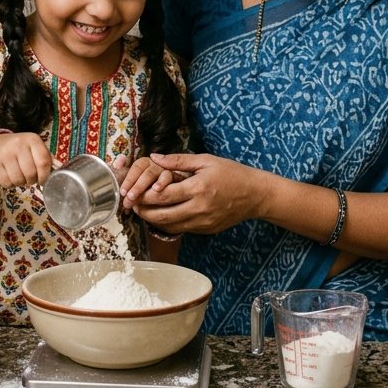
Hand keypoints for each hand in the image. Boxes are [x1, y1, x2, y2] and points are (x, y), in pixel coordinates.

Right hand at [0, 131, 53, 187]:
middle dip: (32, 181)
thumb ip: (45, 159)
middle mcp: (18, 144)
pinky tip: (10, 176)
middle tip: (29, 178)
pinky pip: (6, 183)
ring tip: (20, 176)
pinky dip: (10, 184)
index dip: (45, 176)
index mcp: (32, 139)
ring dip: (21, 183)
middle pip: (31, 173)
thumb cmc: (20, 149)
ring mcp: (5, 153)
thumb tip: (58, 174)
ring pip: (18, 180)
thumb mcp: (34, 147)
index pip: (43, 162)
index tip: (42, 180)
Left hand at [124, 152, 259, 235]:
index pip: (163, 196)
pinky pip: (181, 229)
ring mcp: (203, 223)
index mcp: (198, 188)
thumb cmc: (231, 173)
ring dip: (153, 219)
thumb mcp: (205, 160)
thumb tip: (154, 157)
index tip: (133, 191)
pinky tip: (161, 214)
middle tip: (132, 204)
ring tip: (142, 209)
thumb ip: (178, 161)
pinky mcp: (206, 230)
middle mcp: (199, 209)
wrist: (255, 194)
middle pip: (162, 216)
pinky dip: (168, 224)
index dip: (144, 195)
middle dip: (143, 211)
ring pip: (169, 227)